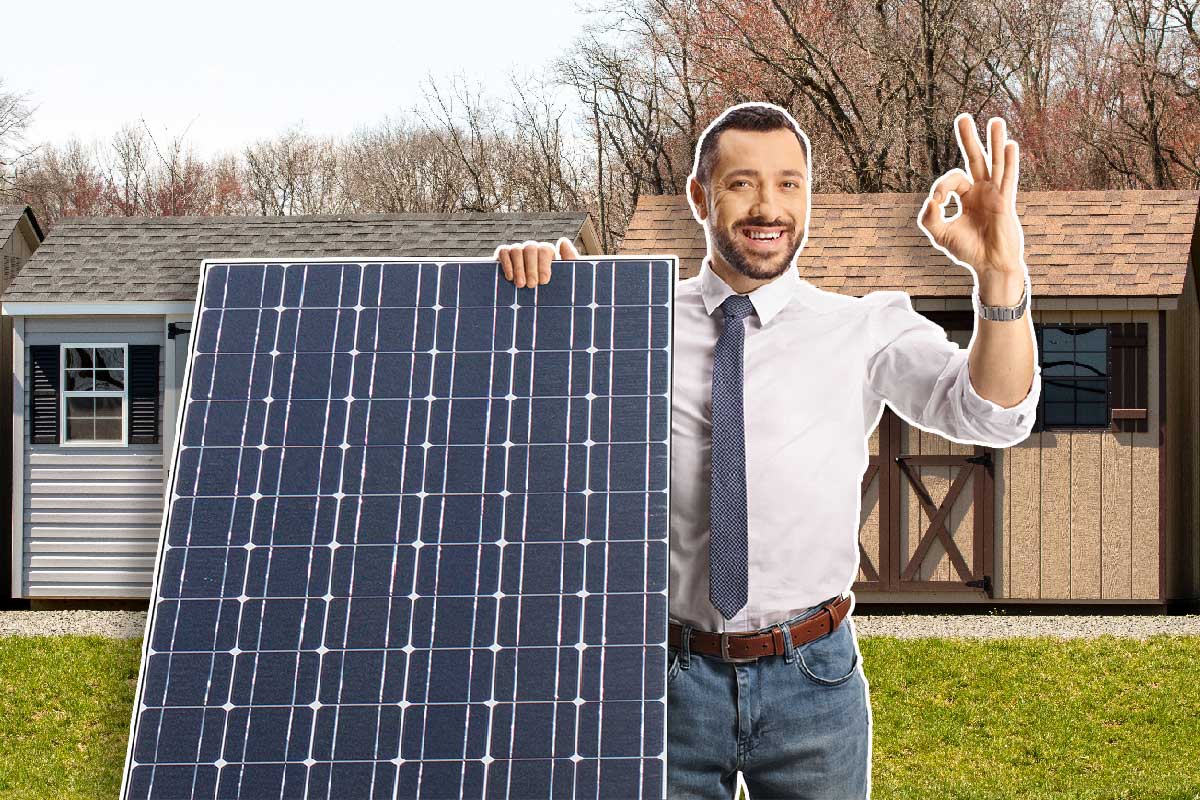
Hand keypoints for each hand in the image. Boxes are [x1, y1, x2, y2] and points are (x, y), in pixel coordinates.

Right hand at [494, 237, 578, 287]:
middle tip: (532, 285)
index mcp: (547, 253)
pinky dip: (506, 264)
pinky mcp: (503, 255)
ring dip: (519, 268)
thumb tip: (563, 241)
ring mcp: (517, 251)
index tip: (544, 281)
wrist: (536, 308)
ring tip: (521, 285)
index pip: (545, 250)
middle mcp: (532, 250)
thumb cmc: (553, 293)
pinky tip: (509, 278)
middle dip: (531, 268)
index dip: (544, 265)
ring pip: (517, 250)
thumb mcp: (566, 278)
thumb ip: (570, 259)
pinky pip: (503, 252)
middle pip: (530, 249)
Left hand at [919, 114, 1023, 284]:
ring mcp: (995, 194)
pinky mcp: (1005, 202)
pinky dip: (1009, 162)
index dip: (942, 187)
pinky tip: (1010, 145)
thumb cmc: (968, 250)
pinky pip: (1007, 179)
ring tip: (996, 121)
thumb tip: (930, 201)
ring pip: (994, 163)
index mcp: (967, 197)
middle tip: (962, 117)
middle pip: (975, 159)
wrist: (990, 265)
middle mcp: (982, 191)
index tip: (937, 202)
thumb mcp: (940, 234)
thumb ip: (929, 218)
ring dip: (994, 142)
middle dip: (968, 139)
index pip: (952, 181)